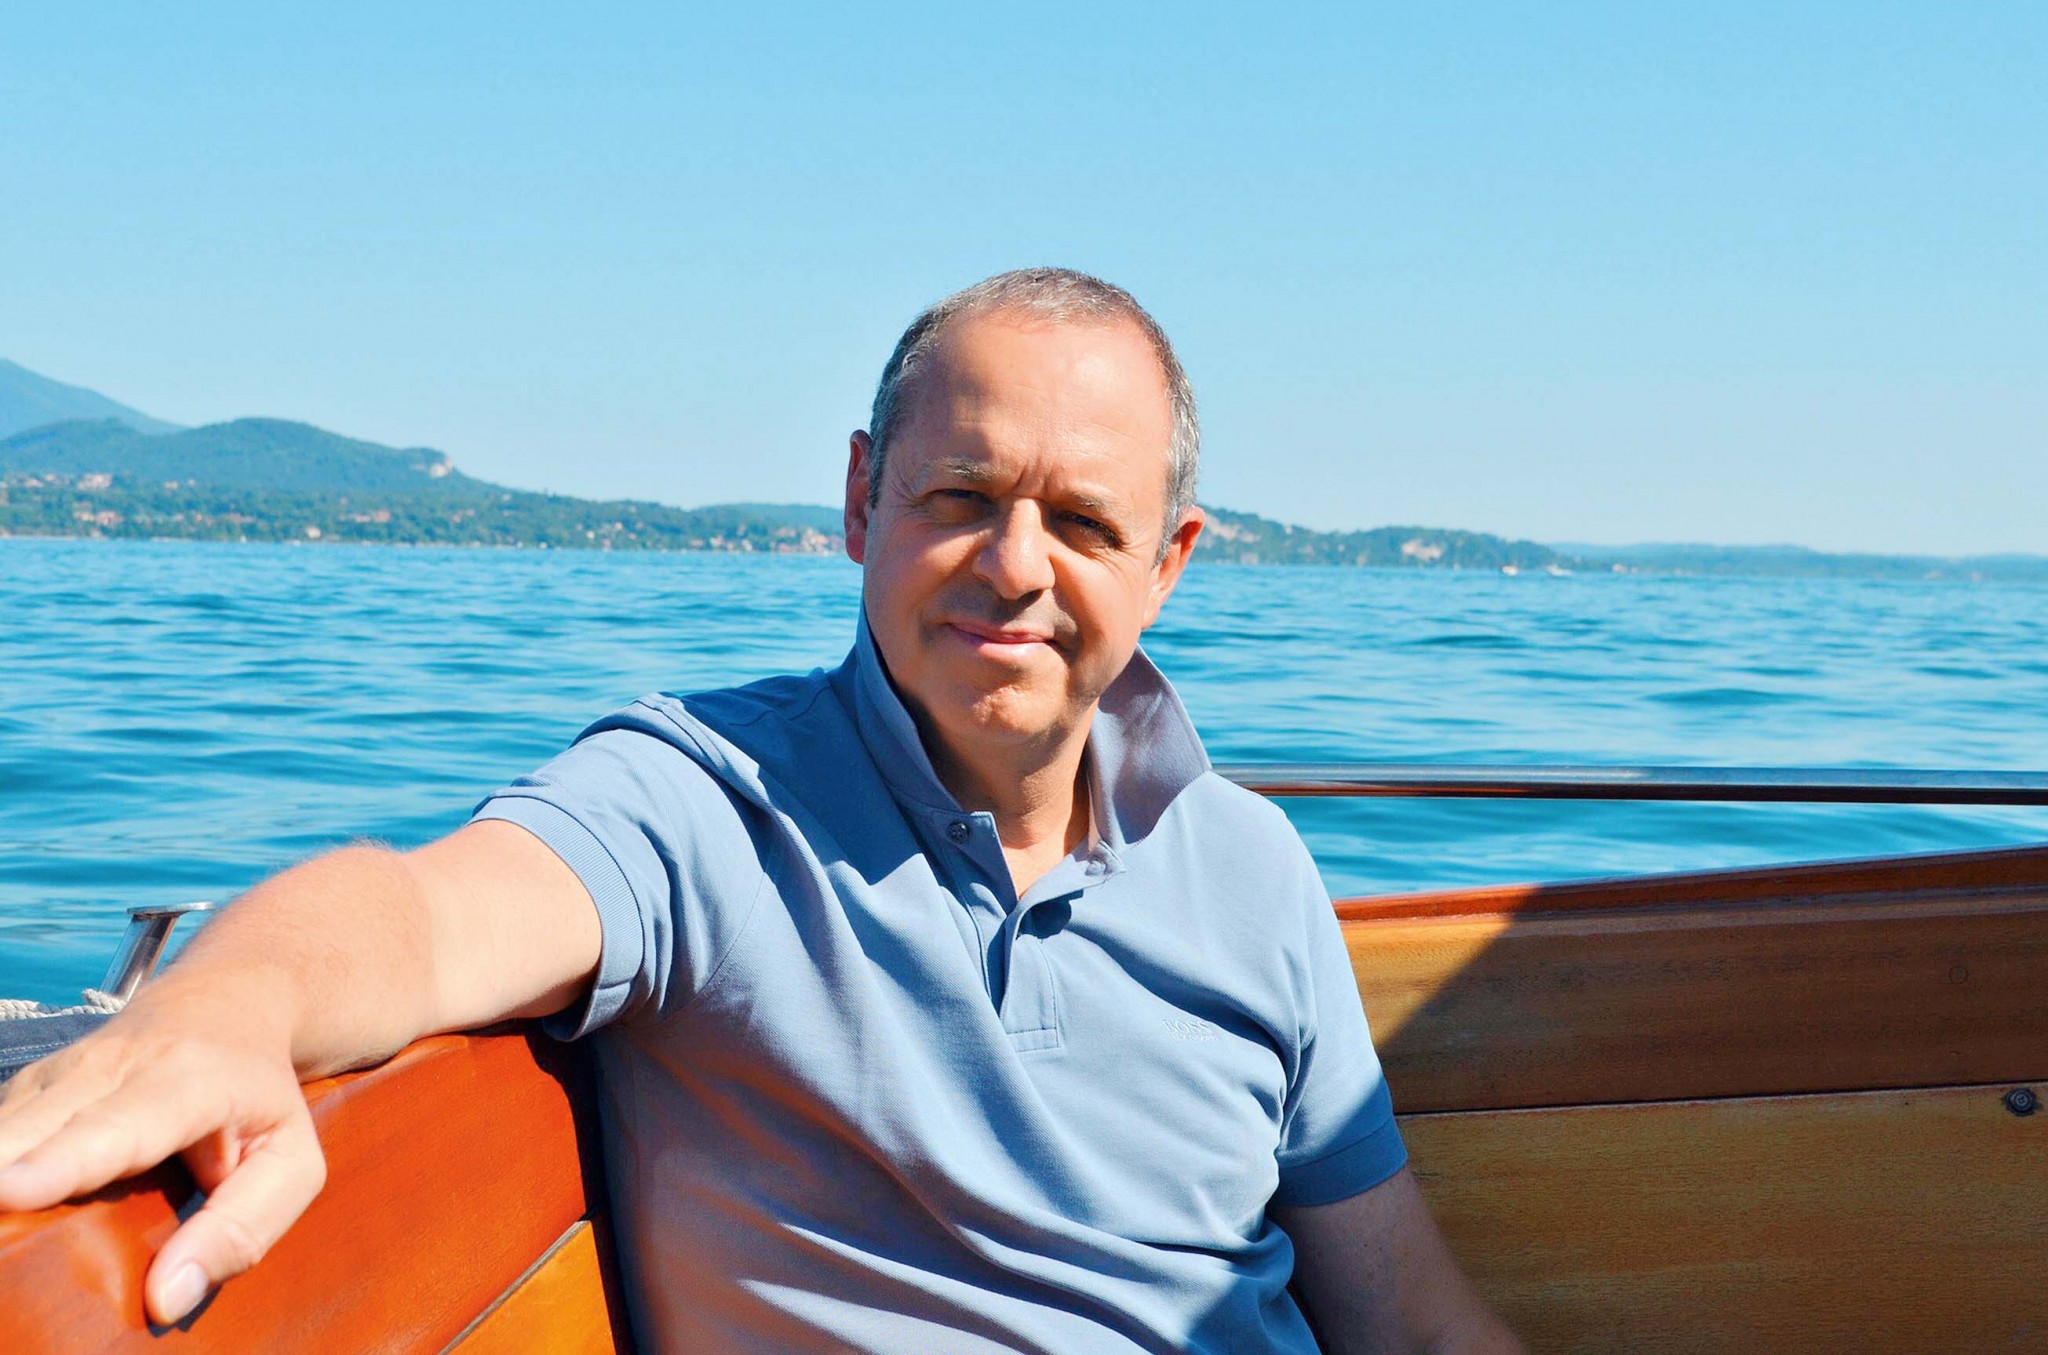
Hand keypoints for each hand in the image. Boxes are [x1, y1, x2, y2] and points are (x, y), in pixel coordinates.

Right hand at [0, 990, 326, 1325]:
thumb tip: (165, 1299)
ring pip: (2, 1132)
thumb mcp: (291, 1161)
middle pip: (34, 1132)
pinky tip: (6, 1201)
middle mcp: (113, 1067)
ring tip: (2, 1224)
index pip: (117, 1127)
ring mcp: (60, 1072)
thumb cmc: (263, 1094)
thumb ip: (242, 1228)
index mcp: (188, 1082)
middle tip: (2, 1220)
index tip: (10, 1192)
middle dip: (2, 1177)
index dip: (59, 1163)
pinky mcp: (27, 1087)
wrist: (228, 1001)